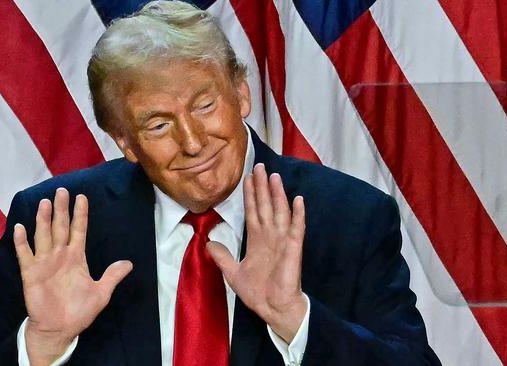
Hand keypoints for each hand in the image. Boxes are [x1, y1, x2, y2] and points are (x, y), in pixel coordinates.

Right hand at [13, 188, 132, 364]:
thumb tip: (129, 263)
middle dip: (61, 209)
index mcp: (76, 257)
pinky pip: (25, 254)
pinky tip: (20, 227)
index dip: (80, 214)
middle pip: (60, 227)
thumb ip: (112, 276)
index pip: (79, 230)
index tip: (81, 197)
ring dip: (43, 219)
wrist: (59, 329)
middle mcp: (60, 255)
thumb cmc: (79, 311)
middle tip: (61, 190)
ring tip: (44, 202)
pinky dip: (22, 242)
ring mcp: (44, 263)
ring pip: (43, 235)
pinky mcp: (31, 273)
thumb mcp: (101, 293)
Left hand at [207, 163, 306, 342]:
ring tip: (275, 176)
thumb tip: (209, 243)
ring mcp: (282, 240)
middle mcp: (270, 236)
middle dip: (262, 187)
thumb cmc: (258, 292)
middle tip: (259, 166)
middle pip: (265, 205)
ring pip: (279, 211)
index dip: (250, 194)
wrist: (272, 308)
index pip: (253, 211)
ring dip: (277, 194)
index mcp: (257, 239)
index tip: (247, 177)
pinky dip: (297, 214)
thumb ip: (222, 257)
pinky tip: (298, 200)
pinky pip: (296, 228)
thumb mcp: (233, 273)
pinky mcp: (293, 249)